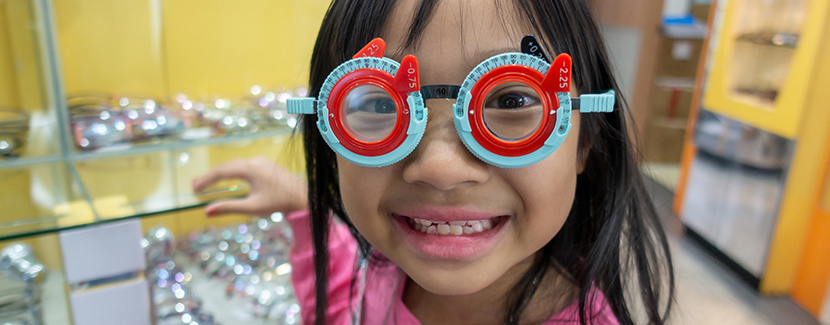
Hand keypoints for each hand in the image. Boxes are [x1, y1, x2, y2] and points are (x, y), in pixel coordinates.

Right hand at [192, 156, 307, 216]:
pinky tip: (228, 178)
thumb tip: (207, 211)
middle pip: (227, 166)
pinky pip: (244, 166)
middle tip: (195, 185)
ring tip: (207, 182)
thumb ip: (229, 208)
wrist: (303, 196)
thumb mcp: (252, 207)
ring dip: (221, 173)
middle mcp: (255, 161)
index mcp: (250, 169)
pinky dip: (232, 172)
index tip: (194, 187)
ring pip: (236, 165)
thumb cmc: (279, 203)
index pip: (222, 172)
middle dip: (211, 176)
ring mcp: (261, 161)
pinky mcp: (266, 165)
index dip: (206, 179)